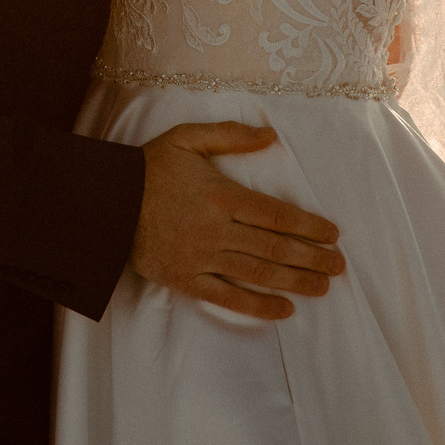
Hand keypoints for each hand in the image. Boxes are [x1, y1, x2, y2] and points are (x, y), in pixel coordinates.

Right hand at [131, 122, 345, 319]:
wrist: (106, 202)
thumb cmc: (150, 167)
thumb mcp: (188, 138)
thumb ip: (231, 135)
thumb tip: (270, 135)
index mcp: (221, 196)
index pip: (276, 214)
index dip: (308, 226)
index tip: (333, 234)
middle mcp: (216, 230)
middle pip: (274, 247)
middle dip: (311, 258)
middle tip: (339, 266)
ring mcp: (201, 257)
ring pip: (257, 273)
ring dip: (294, 281)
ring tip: (322, 288)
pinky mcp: (186, 279)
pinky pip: (227, 297)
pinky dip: (257, 305)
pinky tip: (283, 310)